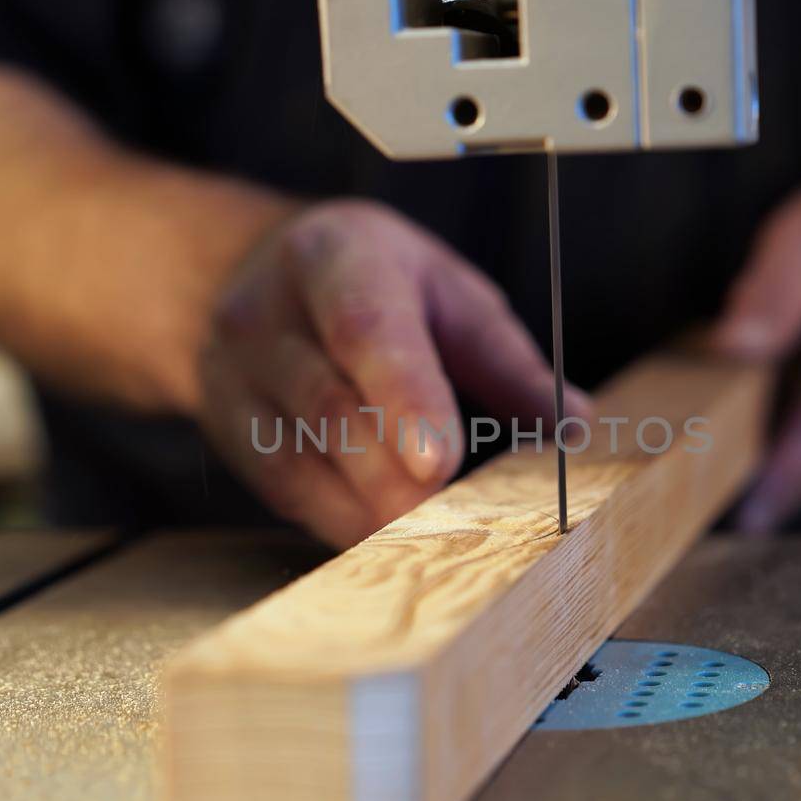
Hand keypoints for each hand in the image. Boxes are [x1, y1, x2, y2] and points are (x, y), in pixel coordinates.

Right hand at [199, 199, 591, 547]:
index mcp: (335, 258)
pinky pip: (284, 490)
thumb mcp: (444, 292)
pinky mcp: (226, 430)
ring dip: (370, 510)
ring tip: (434, 541)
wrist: (240, 275)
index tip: (439, 463)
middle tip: (460, 525)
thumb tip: (573, 426)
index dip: (404, 398)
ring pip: (300, 460)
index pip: (366, 330)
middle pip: (331, 408)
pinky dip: (342, 521)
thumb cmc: (370, 284)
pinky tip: (389, 542)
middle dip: (395, 478)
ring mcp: (233, 375)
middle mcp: (266, 314)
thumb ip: (505, 361)